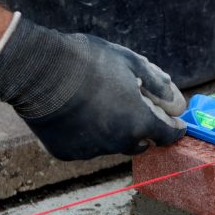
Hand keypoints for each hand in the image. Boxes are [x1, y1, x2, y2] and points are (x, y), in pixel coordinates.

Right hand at [0, 16, 185, 159]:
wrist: (37, 70)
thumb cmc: (88, 61)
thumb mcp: (132, 63)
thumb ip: (159, 85)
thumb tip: (177, 103)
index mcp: (138, 122)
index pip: (167, 136)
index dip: (174, 129)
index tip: (174, 123)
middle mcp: (118, 142)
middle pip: (140, 143)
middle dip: (142, 129)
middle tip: (133, 108)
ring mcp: (91, 150)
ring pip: (112, 144)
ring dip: (113, 131)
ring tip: (100, 104)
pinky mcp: (67, 153)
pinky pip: (86, 146)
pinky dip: (87, 134)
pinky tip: (78, 113)